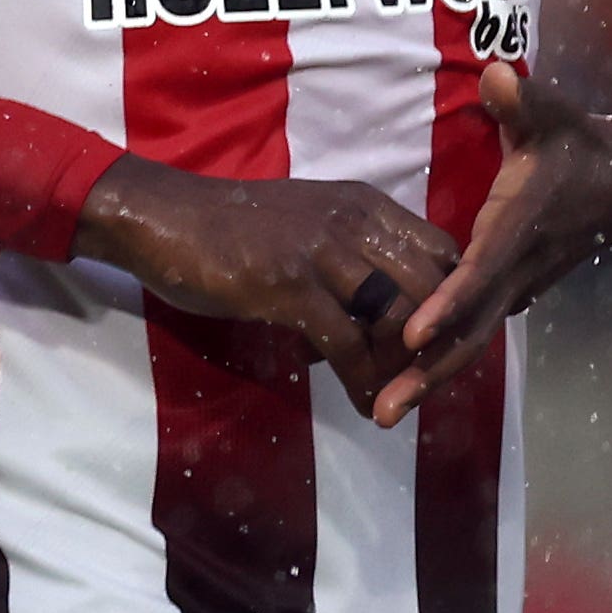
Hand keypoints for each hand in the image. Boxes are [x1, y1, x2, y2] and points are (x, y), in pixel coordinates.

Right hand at [74, 156, 444, 414]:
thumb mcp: (307, 226)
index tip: (436, 343)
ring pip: (400, 320)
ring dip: (405, 371)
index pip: (443, 253)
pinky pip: (348, 345)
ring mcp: (324, 252)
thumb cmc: (228, 227)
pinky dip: (363, 383)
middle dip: (437, 345)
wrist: (160, 217)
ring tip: (398, 402)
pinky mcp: (290, 286)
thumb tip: (380, 320)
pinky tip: (363, 407)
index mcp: (365, 205)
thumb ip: (351, 259)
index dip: (451, 303)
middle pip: (433, 290)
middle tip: (425, 384)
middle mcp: (356, 223)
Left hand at [374, 63, 611, 425]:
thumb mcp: (553, 115)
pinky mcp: (509, 293)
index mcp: (519, 228)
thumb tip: (500, 77)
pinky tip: (396, 382)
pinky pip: (471, 334)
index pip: (480, 272)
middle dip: (426, 371)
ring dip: (427, 378)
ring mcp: (516, 287)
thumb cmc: (577, 144)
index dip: (447, 304)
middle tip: (382, 410)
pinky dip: (438, 361)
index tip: (409, 334)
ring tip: (380, 412)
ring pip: (470, 341)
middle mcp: (518, 269)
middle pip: (470, 330)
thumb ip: (522, 101)